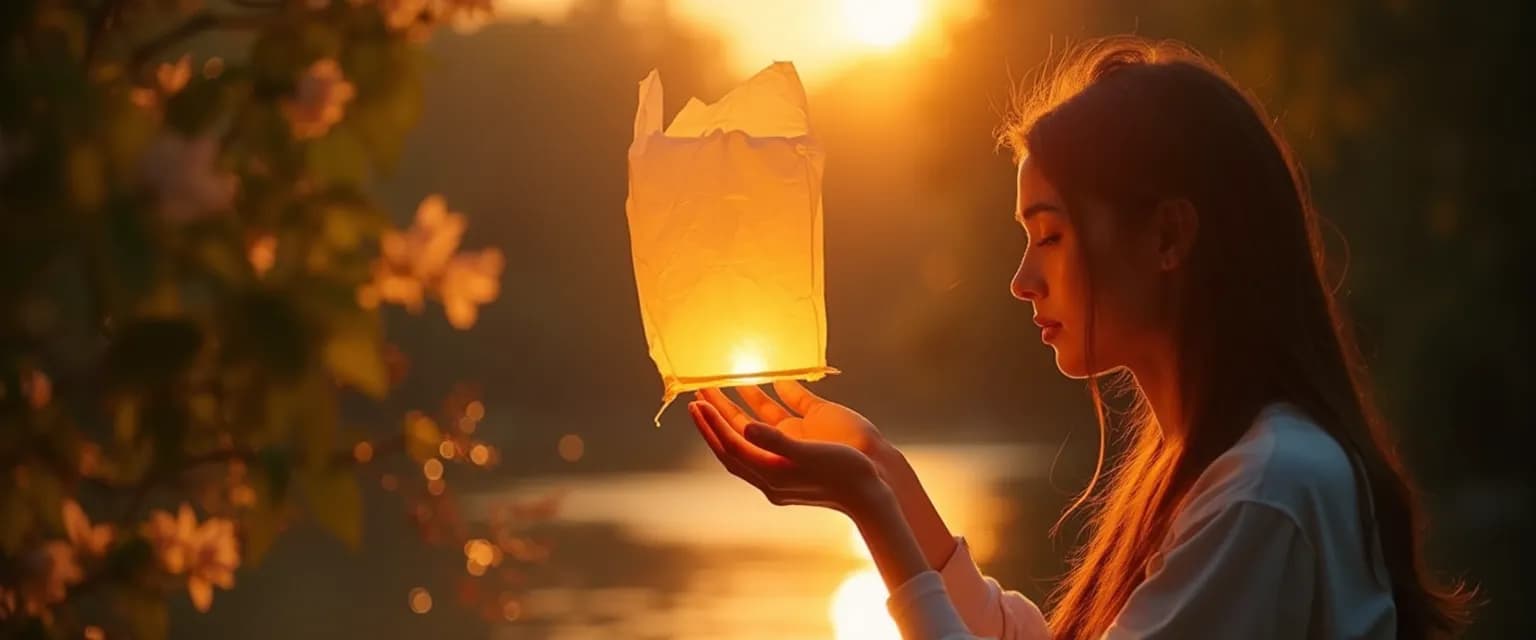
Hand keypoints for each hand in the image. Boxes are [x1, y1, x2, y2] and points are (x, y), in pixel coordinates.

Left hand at [696, 381, 887, 457]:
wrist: (881, 478)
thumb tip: (745, 428)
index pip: (732, 446)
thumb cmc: (844, 475)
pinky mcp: (814, 425)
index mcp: (771, 473)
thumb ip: (776, 442)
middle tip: (698, 392)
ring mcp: (795, 441)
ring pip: (760, 418)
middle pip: (738, 433)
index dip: (712, 427)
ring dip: (738, 402)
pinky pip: (790, 404)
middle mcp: (778, 456)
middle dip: (716, 414)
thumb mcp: (809, 458)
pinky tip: (769, 377)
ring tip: (719, 383)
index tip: (697, 406)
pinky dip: (778, 391)